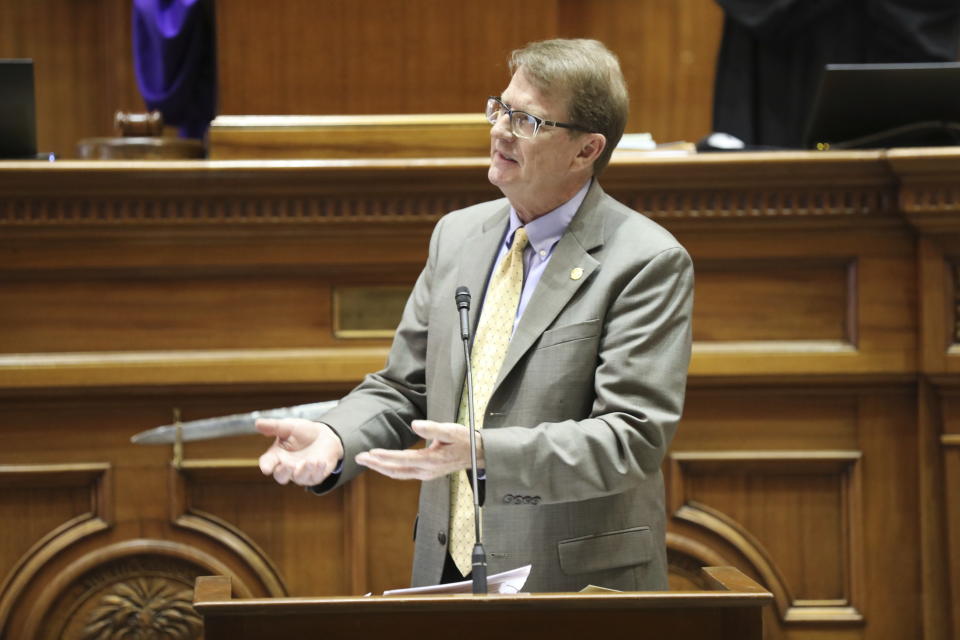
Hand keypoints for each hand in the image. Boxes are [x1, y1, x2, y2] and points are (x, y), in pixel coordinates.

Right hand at [257, 418, 343, 486]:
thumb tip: (257, 423)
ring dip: (303, 471)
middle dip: (284, 472)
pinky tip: (320, 462)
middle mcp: (287, 467)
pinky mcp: (315, 476)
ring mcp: (301, 473)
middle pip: (280, 476)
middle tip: (289, 465)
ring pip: (299, 478)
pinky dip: (317, 471)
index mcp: (276, 456)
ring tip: (310, 461)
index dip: (266, 466)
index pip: (267, 463)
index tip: (266, 468)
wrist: (324, 435)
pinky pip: (315, 478)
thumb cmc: (302, 432)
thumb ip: (274, 426)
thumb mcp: (288, 426)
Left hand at [355, 420, 482, 480]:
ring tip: (366, 460)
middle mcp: (426, 471)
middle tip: (359, 458)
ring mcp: (426, 474)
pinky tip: (382, 464)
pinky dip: (390, 469)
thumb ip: (433, 428)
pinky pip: (403, 473)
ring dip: (380, 467)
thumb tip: (415, 424)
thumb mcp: (452, 430)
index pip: (403, 459)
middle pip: (396, 471)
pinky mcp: (426, 474)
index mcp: (431, 460)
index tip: (371, 452)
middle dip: (376, 464)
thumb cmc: (464, 440)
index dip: (386, 456)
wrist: (477, 454)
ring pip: (398, 474)